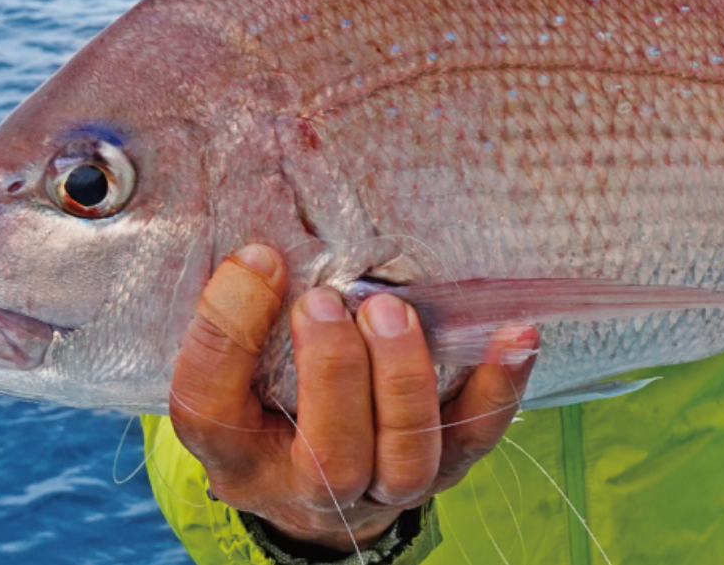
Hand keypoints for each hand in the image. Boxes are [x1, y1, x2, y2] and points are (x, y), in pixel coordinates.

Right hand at [169, 244, 536, 553]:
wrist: (320, 489)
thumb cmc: (269, 403)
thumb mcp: (232, 370)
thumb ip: (239, 316)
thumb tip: (263, 235)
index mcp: (236, 454)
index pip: (209, 408)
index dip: (228, 331)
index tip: (258, 258)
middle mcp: (309, 488)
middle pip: (330, 456)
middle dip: (334, 372)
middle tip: (326, 299)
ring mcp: (386, 485)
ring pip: (406, 457)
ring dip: (404, 378)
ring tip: (391, 310)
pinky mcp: (446, 467)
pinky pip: (477, 433)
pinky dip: (499, 384)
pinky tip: (514, 334)